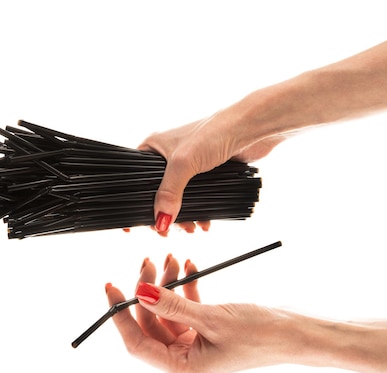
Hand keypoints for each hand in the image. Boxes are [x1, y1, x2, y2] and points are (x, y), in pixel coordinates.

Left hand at [105, 254, 299, 372]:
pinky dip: (186, 287)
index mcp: (183, 369)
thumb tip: (139, 293)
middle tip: (148, 262)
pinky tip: (190, 266)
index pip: (138, 344)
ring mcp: (196, 345)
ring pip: (167, 312)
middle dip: (148, 291)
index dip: (121, 316)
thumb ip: (172, 305)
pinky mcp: (207, 331)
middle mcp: (186, 360)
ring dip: (168, 285)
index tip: (112, 288)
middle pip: (151, 324)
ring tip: (173, 258)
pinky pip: (186, 307)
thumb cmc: (260, 335)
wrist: (296, 334)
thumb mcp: (211, 318)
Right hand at [139, 116, 284, 234]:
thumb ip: (169, 192)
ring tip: (191, 228)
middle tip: (169, 230)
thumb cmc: (213, 133)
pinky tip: (204, 222)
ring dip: (183, 217)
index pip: (136, 179)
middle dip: (164, 214)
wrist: (250, 129)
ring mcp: (187, 166)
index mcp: (154, 148)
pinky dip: (199, 212)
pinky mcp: (206, 175)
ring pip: (178, 199)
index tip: (138, 223)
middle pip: (157, 194)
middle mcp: (167, 157)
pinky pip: (197, 199)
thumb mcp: (183, 163)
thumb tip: (160, 220)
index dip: (137, 201)